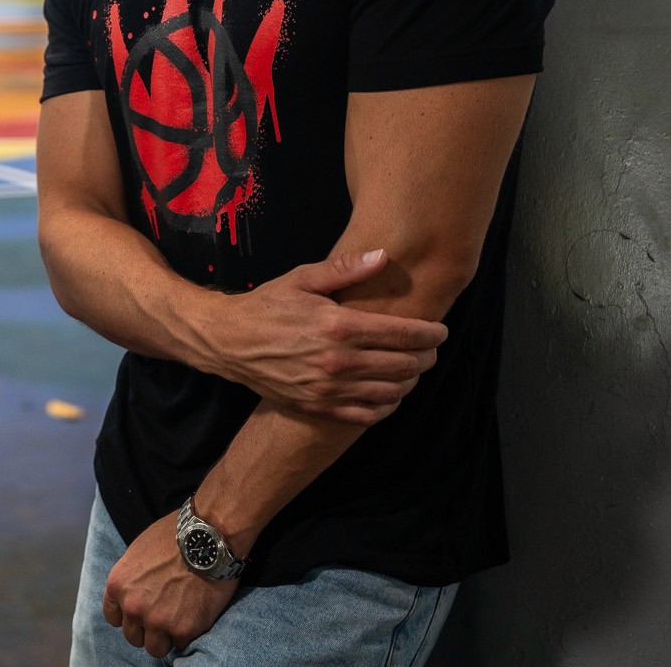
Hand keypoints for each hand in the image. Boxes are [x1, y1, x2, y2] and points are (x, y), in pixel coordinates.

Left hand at [103, 510, 235, 658]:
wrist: (208, 538)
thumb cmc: (175, 536)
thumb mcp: (139, 551)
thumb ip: (132, 578)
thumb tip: (134, 592)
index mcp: (118, 585)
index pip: (113, 618)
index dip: (128, 616)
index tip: (141, 612)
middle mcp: (133, 607)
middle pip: (133, 636)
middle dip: (147, 628)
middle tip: (164, 615)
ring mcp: (157, 620)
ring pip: (154, 648)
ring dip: (165, 637)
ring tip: (178, 620)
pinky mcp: (182, 630)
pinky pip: (180, 644)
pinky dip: (187, 634)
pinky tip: (194, 615)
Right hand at [201, 249, 446, 423]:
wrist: (229, 342)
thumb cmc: (268, 305)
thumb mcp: (303, 278)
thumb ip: (346, 268)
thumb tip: (384, 256)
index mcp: (339, 325)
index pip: (404, 334)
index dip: (431, 333)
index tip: (440, 330)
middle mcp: (339, 361)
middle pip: (405, 365)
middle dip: (427, 357)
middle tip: (430, 349)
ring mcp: (330, 388)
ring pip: (392, 392)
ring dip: (410, 381)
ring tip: (411, 368)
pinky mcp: (320, 406)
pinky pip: (367, 414)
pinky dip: (387, 405)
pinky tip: (389, 393)